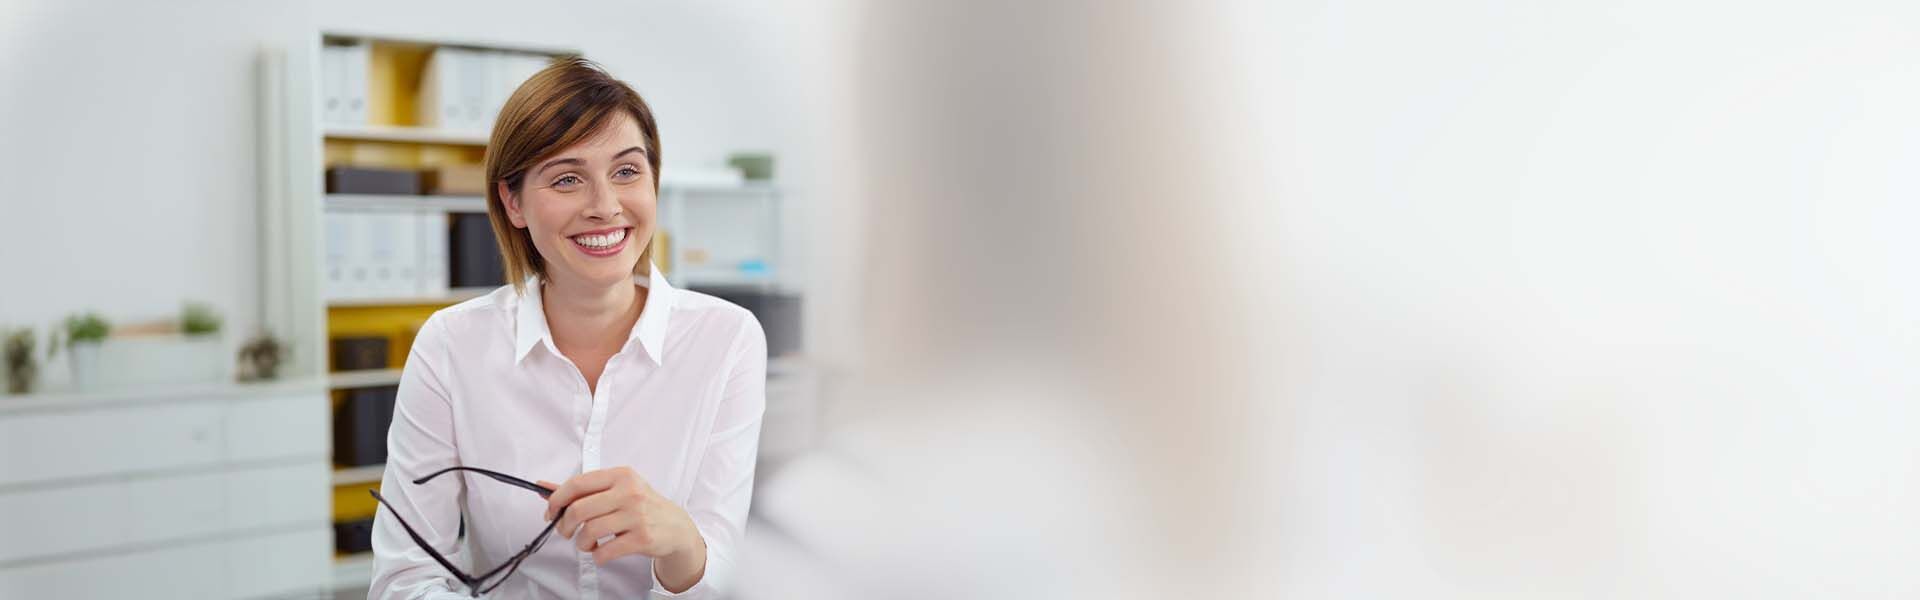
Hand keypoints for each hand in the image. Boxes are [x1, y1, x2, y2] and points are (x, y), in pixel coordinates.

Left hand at [538, 467, 706, 588]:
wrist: (676, 527)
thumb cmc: (641, 506)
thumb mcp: (616, 489)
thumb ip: (582, 490)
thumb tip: (544, 487)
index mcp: (621, 475)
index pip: (577, 484)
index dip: (556, 499)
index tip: (550, 512)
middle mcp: (629, 492)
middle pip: (579, 510)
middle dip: (564, 525)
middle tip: (566, 532)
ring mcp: (636, 515)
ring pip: (589, 532)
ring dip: (581, 543)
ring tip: (587, 543)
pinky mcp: (642, 538)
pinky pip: (604, 551)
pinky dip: (597, 556)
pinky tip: (602, 551)